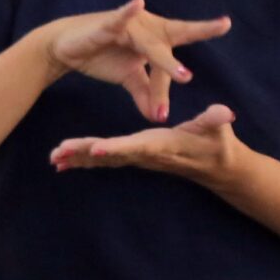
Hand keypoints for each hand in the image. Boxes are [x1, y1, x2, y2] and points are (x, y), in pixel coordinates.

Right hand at [45, 0, 231, 123]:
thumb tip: (159, 118)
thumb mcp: (129, 78)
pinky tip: (137, 3)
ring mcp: (128, 26)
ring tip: (184, 76)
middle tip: (222, 25)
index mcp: (156, 39)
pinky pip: (119, 20)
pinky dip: (127, 12)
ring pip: (151, 44)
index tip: (226, 23)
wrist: (68, 48)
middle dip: (199, 30)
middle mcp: (147, 29)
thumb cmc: (103, 56)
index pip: (182, 38)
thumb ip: (146, 93)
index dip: (203, 30)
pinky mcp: (107, 26)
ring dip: (166, 61)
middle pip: (175, 34)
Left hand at [50, 103, 245, 184]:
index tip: (96, 150)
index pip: (136, 147)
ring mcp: (138, 157)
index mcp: (161, 145)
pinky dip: (83, 160)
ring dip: (77, 157)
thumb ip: (216, 121)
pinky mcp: (135, 156)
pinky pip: (105, 159)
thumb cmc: (218, 143)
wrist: (218, 167)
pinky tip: (62, 162)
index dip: (116, 148)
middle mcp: (145, 154)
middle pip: (110, 154)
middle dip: (84, 153)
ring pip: (103, 157)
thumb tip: (226, 113)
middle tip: (58, 153)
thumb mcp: (219, 130)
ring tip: (53, 158)